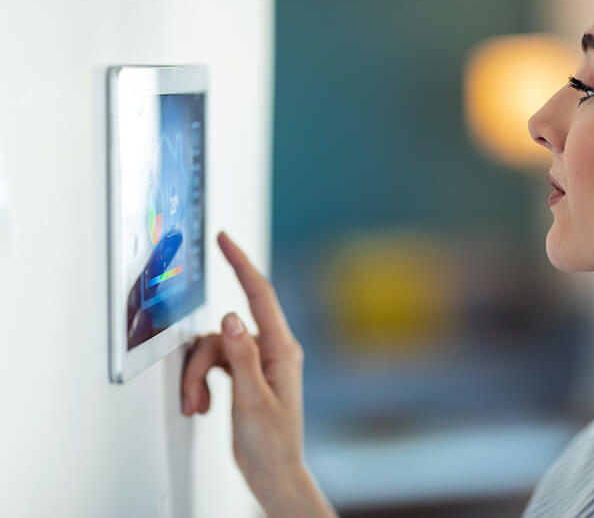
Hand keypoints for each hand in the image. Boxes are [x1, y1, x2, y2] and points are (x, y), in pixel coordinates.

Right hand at [181, 231, 335, 516]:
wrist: (273, 472)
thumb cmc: (271, 443)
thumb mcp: (252, 400)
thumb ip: (240, 356)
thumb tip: (229, 316)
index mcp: (281, 350)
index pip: (259, 295)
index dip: (241, 263)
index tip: (224, 239)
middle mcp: (271, 350)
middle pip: (223, 332)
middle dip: (200, 363)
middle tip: (193, 398)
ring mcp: (257, 361)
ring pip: (213, 349)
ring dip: (197, 378)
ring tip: (197, 407)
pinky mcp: (244, 373)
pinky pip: (214, 362)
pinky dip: (201, 382)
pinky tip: (202, 404)